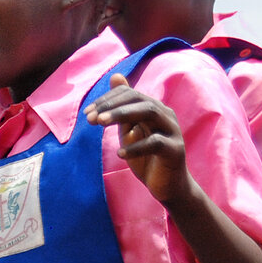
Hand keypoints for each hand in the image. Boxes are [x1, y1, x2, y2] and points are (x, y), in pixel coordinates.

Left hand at [86, 75, 192, 206]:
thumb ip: (122, 108)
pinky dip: (136, 147)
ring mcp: (172, 131)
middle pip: (138, 100)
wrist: (167, 186)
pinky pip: (156, 143)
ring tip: (100, 124)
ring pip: (149, 113)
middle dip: (112, 106)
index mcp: (153, 108)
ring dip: (122, 115)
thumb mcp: (130, 130)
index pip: (129, 94)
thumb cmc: (146, 157)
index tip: (86, 113)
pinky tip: (120, 153)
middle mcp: (165, 115)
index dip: (107, 100)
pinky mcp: (175, 150)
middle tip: (90, 118)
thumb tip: (115, 76)